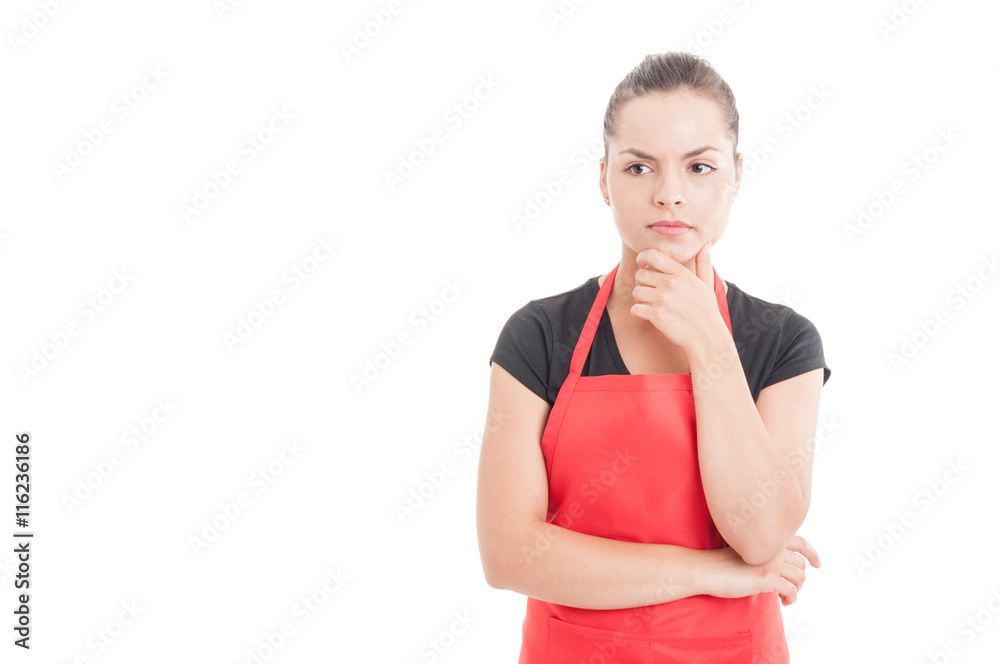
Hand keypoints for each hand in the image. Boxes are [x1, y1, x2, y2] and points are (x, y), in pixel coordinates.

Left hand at [630, 243, 725, 351]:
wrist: (707, 338)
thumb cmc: (706, 311)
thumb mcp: (707, 284)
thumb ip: (703, 263)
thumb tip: (707, 244)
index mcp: (681, 273)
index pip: (652, 255)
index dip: (643, 259)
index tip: (644, 266)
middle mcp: (670, 283)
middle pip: (640, 275)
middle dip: (642, 284)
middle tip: (651, 293)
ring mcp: (663, 299)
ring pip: (636, 292)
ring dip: (640, 299)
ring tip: (652, 305)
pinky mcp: (657, 316)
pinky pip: (635, 309)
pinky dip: (639, 313)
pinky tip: (650, 315)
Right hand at [705, 535, 820, 605]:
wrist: (706, 570)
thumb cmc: (722, 563)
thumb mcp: (747, 551)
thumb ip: (764, 553)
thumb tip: (780, 566)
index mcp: (768, 539)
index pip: (801, 542)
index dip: (812, 554)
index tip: (817, 564)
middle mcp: (772, 547)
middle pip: (802, 564)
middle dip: (799, 579)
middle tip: (789, 589)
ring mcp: (771, 561)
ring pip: (800, 577)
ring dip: (796, 590)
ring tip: (785, 596)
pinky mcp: (767, 577)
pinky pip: (792, 590)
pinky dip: (791, 598)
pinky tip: (782, 601)